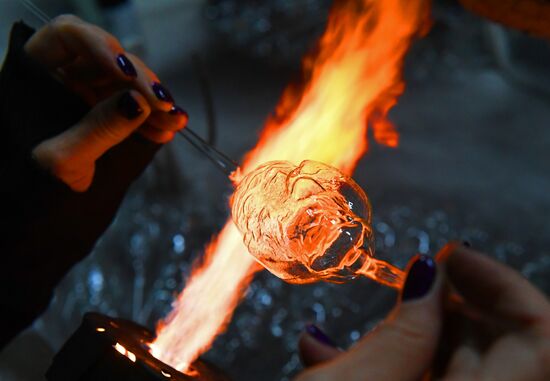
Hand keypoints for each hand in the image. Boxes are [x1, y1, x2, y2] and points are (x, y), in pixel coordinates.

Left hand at [26, 15, 187, 190]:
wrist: (38, 209)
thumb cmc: (34, 183)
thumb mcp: (63, 160)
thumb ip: (98, 129)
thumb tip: (138, 102)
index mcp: (37, 74)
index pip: (68, 37)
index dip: (100, 46)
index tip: (127, 74)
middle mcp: (64, 76)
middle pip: (109, 60)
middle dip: (140, 81)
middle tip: (164, 104)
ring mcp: (88, 94)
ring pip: (128, 84)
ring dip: (155, 101)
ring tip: (176, 121)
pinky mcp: (108, 112)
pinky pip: (135, 106)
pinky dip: (153, 117)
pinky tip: (168, 130)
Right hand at [295, 244, 549, 380]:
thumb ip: (403, 332)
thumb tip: (430, 276)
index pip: (541, 341)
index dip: (504, 285)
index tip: (453, 255)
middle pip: (503, 353)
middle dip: (456, 306)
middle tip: (412, 280)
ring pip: (460, 369)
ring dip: (413, 334)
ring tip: (362, 320)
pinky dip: (392, 364)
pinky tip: (332, 354)